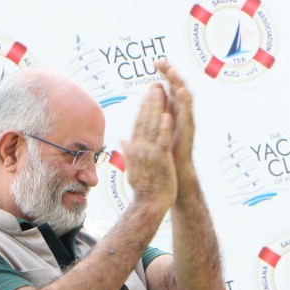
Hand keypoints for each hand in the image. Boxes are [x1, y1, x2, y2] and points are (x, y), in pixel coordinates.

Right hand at [121, 82, 175, 210]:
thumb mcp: (132, 166)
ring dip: (156, 107)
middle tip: (154, 84)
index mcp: (134, 149)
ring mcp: (150, 153)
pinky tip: (167, 115)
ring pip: (152, 126)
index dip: (143, 107)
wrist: (149, 204)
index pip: (138, 124)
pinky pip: (162, 140)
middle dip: (150, 101)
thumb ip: (128, 151)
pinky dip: (164, 128)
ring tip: (160, 91)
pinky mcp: (160, 159)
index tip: (146, 94)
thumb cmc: (143, 188)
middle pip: (144, 120)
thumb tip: (122, 141)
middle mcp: (140, 148)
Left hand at [155, 59, 195, 186]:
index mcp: (171, 113)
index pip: (168, 89)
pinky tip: (181, 92)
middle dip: (171, 74)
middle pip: (177, 89)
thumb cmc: (165, 155)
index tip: (156, 62)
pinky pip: (187, 113)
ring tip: (173, 71)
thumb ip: (150, 120)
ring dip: (179, 83)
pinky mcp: (189, 131)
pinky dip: (184, 102)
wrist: (175, 174)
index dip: (163, 75)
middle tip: (164, 61)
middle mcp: (180, 115)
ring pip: (184, 98)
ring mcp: (186, 122)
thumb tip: (143, 109)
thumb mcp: (154, 133)